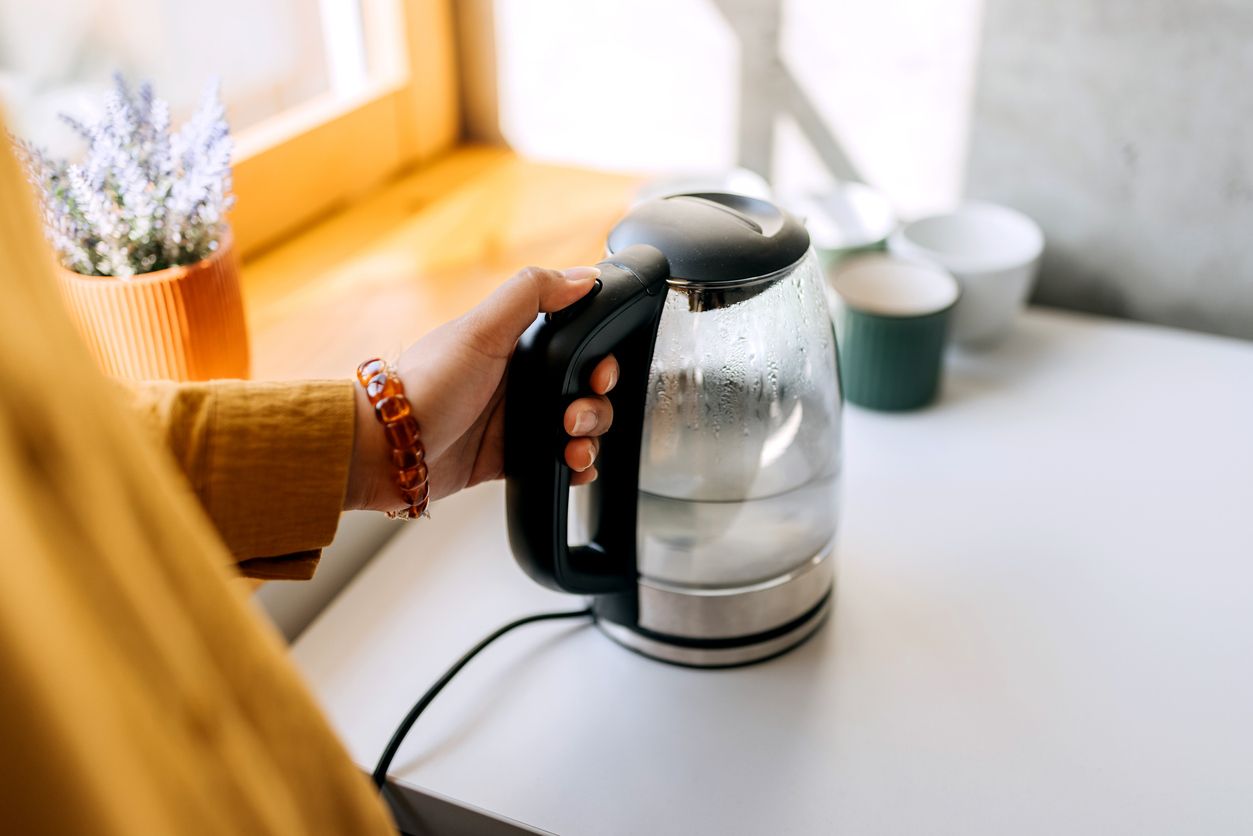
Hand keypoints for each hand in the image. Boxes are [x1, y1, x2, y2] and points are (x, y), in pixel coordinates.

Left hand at [346, 265, 617, 511]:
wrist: (389, 450)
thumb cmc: (427, 386)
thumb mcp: (479, 329)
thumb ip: (530, 294)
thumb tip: (584, 277)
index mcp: (516, 344)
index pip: (577, 344)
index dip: (598, 358)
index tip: (598, 373)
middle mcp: (521, 381)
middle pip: (585, 389)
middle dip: (595, 406)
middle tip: (574, 416)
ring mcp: (518, 421)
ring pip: (579, 427)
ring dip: (589, 438)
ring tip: (572, 447)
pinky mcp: (513, 458)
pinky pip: (560, 461)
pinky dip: (576, 466)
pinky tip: (572, 466)